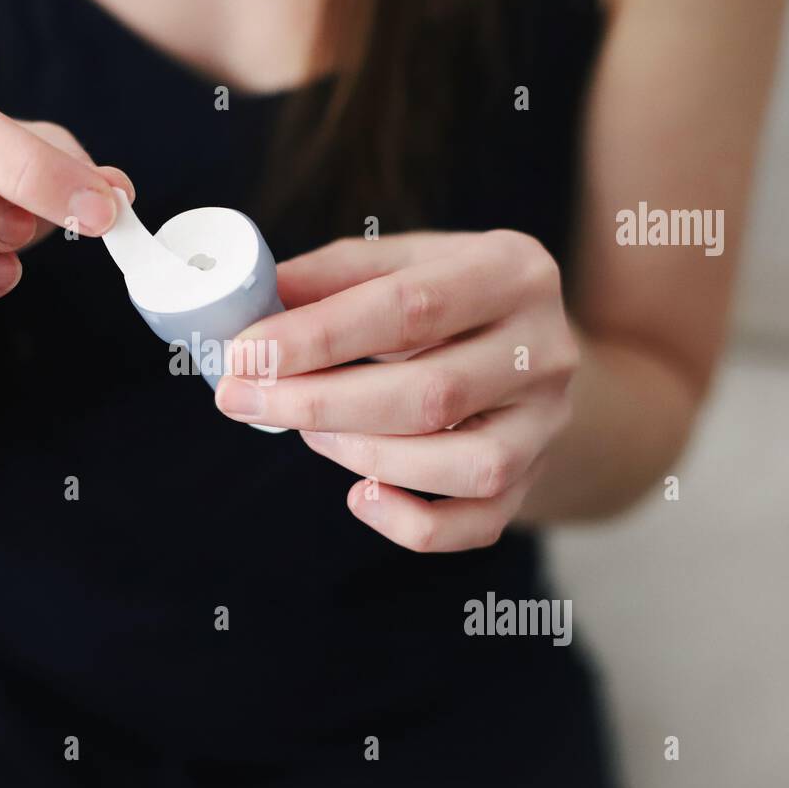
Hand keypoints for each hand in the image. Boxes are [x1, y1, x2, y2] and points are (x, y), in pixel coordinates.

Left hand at [215, 230, 578, 552]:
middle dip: (319, 404)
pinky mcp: (534, 478)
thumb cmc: (447, 300)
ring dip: (366, 457)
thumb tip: (258, 296)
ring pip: (464, 466)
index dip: (318, 337)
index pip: (409, 308)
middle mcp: (545, 349)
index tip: (245, 354)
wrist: (530, 348)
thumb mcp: (403, 262)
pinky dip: (409, 523)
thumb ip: (335, 275)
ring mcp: (546, 423)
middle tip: (242, 400)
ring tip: (309, 433)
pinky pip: (479, 525)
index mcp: (511, 272)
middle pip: (432, 394)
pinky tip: (360, 496)